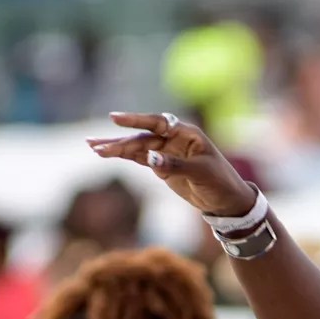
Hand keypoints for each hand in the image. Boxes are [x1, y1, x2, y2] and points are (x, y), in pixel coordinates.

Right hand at [87, 112, 255, 218]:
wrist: (226, 200)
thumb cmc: (220, 182)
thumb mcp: (200, 172)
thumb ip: (175, 164)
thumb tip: (150, 158)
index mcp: (186, 133)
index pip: (158, 123)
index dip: (136, 120)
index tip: (114, 118)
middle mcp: (174, 139)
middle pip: (142, 136)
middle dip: (119, 140)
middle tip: (95, 143)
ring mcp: (166, 151)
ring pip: (137, 147)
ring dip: (116, 147)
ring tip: (93, 147)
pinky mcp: (161, 166)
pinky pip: (139, 158)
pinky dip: (124, 157)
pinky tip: (106, 154)